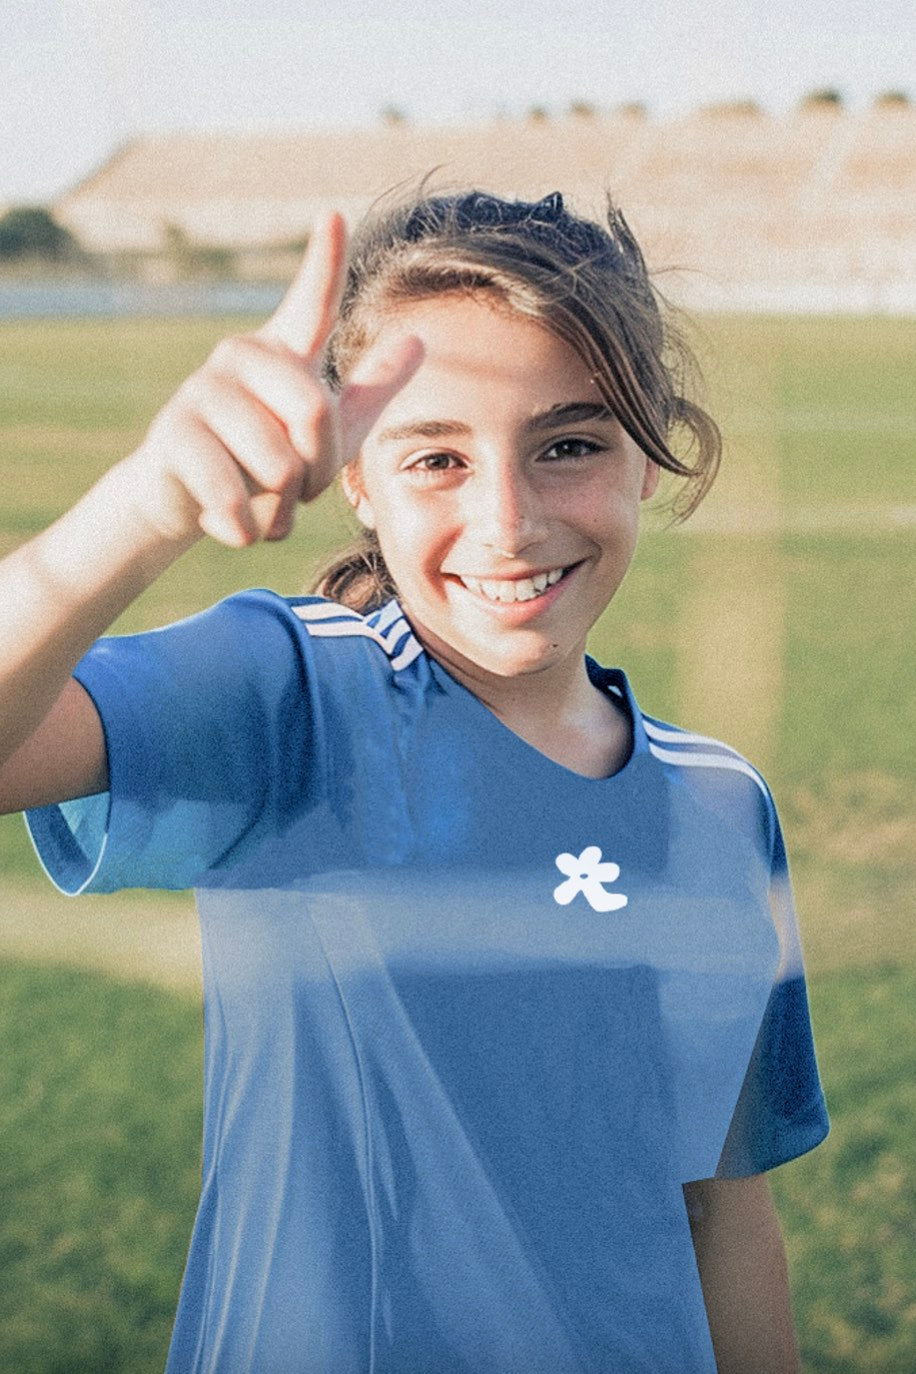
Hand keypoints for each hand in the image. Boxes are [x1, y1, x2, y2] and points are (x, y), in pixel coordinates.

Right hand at [124, 213, 420, 547]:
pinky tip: (237, 528)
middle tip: (297, 491)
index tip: (334, 214)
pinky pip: (232, 490)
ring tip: (262, 505)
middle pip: (314, 414)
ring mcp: (202, 391)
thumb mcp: (328, 428)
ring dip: (281, 506)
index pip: (310, 302)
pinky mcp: (174, 433)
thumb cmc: (264, 459)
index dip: (324, 262)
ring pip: (277, 461)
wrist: (187, 502)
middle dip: (317, 472)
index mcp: (283, 352)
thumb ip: (370, 386)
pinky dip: (246, 526)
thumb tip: (418, 339)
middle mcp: (240, 357)